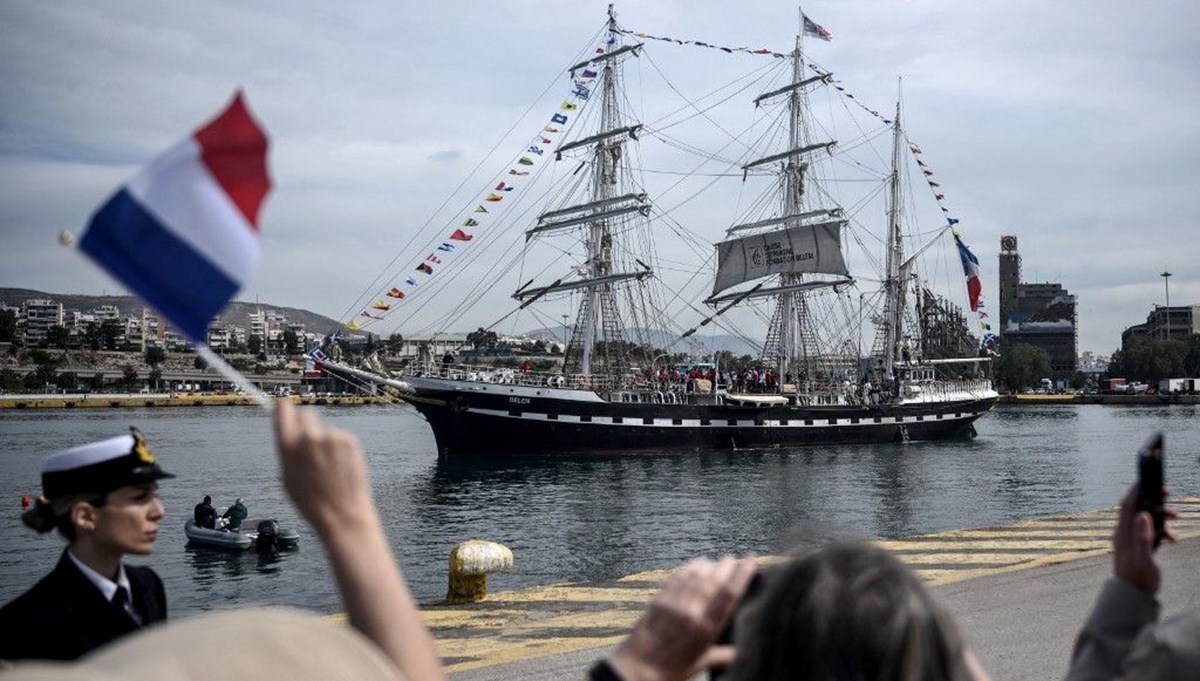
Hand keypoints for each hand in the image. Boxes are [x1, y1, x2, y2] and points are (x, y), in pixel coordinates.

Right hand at [273, 400, 374, 534]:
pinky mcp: (349, 440)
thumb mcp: (287, 477)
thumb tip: (285, 430)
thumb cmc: (312, 502)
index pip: (283, 411)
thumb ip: (286, 450)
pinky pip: (340, 437)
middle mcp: (309, 438)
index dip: (283, 407)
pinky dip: (339, 448)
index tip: (284, 405)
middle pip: (306, 413)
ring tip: (328, 467)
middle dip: (305, 423)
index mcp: (288, 447)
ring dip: (324, 441)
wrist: (341, 514)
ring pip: (325, 430)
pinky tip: (339, 466)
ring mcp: (331, 437)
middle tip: (309, 441)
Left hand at [609, 556, 756, 680]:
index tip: (751, 559)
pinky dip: (689, 568)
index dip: (742, 573)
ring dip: (708, 564)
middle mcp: (691, 611)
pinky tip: (695, 565)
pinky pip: (677, 576)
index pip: (729, 593)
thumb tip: (742, 651)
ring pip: (695, 574)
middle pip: (714, 578)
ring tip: (717, 561)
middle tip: (734, 559)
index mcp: (706, 627)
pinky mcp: (659, 599)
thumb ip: (724, 654)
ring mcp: (674, 602)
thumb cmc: (673, 668)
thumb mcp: (703, 662)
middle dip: (726, 565)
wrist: (639, 668)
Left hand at [1112, 484, 1176, 593]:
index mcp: (1123, 533)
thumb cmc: (1139, 579)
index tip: (1148, 479)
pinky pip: (1148, 532)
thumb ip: (1142, 537)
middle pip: (1137, 509)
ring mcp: (1129, 540)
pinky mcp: (1136, 546)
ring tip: (1176, 519)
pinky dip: (1161, 531)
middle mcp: (1123, 534)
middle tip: (1169, 495)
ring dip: (1160, 516)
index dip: (1136, 490)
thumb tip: (1142, 514)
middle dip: (1153, 500)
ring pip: (1144, 519)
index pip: (1127, 505)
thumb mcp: (1144, 559)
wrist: (1132, 597)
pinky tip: (1173, 538)